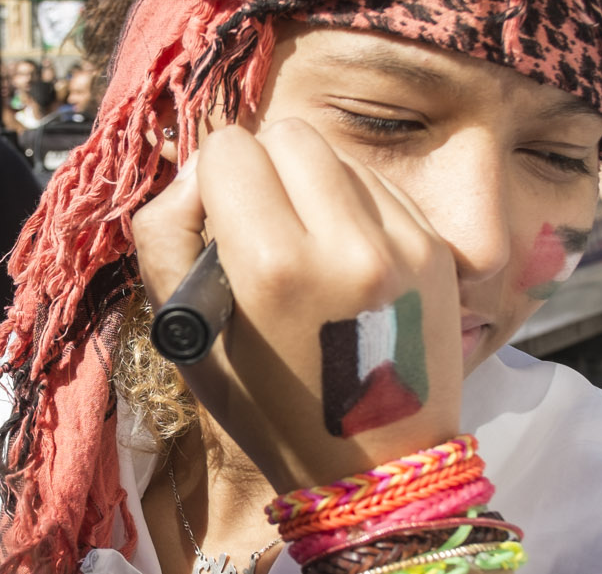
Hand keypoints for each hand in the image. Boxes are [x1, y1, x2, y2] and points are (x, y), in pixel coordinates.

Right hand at [131, 119, 460, 492]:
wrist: (375, 465)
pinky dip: (352, 202)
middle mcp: (347, 247)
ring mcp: (403, 246)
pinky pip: (380, 183)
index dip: (211, 181)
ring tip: (305, 241)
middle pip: (287, 135)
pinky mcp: (438, 249)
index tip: (218, 223)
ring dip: (309, 180)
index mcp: (275, 270)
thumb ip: (164, 233)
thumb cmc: (268, 407)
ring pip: (337, 152)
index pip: (229, 151)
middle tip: (259, 222)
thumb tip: (198, 172)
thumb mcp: (185, 333)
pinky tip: (344, 254)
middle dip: (261, 167)